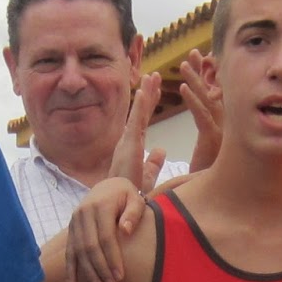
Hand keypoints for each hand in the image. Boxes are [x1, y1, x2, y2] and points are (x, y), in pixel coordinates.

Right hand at [65, 175, 146, 281]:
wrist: (108, 186)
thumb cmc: (126, 196)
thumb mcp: (135, 199)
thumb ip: (133, 213)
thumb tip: (125, 231)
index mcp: (100, 206)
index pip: (105, 237)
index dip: (112, 258)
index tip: (120, 276)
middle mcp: (83, 213)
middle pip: (90, 247)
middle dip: (101, 269)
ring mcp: (74, 221)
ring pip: (79, 251)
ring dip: (88, 272)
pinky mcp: (71, 229)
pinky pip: (69, 251)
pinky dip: (70, 269)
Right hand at [109, 73, 166, 193]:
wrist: (120, 206)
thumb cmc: (130, 194)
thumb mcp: (146, 176)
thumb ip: (153, 163)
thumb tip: (162, 150)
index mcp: (133, 146)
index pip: (143, 121)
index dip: (149, 105)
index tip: (156, 90)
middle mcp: (128, 141)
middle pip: (140, 113)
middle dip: (148, 94)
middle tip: (154, 75)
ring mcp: (127, 141)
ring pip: (138, 113)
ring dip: (145, 94)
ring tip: (152, 76)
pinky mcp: (129, 145)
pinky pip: (135, 121)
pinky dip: (140, 106)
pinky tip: (143, 91)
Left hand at [180, 49, 222, 174]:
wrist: (220, 200)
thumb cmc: (214, 183)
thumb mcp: (211, 158)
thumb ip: (211, 143)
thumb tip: (211, 135)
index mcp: (222, 129)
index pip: (215, 98)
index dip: (208, 78)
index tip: (204, 61)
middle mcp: (225, 127)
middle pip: (213, 93)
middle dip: (204, 72)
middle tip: (196, 52)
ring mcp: (221, 133)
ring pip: (207, 101)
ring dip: (195, 80)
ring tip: (184, 64)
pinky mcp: (212, 142)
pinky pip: (201, 117)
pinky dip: (192, 102)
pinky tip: (183, 88)